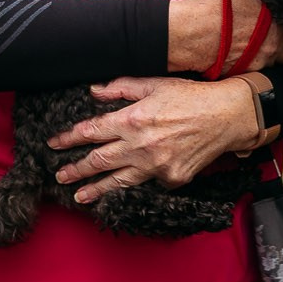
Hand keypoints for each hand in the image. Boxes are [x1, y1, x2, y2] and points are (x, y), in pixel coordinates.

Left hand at [48, 75, 262, 201]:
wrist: (227, 117)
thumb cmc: (191, 96)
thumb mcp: (154, 84)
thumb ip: (120, 88)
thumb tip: (93, 91)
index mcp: (132, 119)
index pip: (91, 131)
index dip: (69, 138)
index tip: (54, 144)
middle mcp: (140, 145)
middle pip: (98, 160)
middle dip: (76, 169)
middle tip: (59, 176)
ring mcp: (155, 165)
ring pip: (118, 180)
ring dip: (96, 189)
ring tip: (79, 197)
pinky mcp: (171, 178)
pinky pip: (149, 182)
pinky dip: (137, 184)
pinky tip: (124, 189)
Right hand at [167, 0, 282, 73]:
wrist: (183, 34)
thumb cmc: (213, 7)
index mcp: (277, 32)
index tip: (277, 14)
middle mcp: (269, 53)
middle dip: (281, 40)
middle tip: (267, 26)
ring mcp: (252, 67)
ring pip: (269, 60)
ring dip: (264, 50)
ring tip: (249, 35)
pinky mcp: (234, 74)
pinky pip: (249, 69)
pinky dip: (245, 59)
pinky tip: (234, 46)